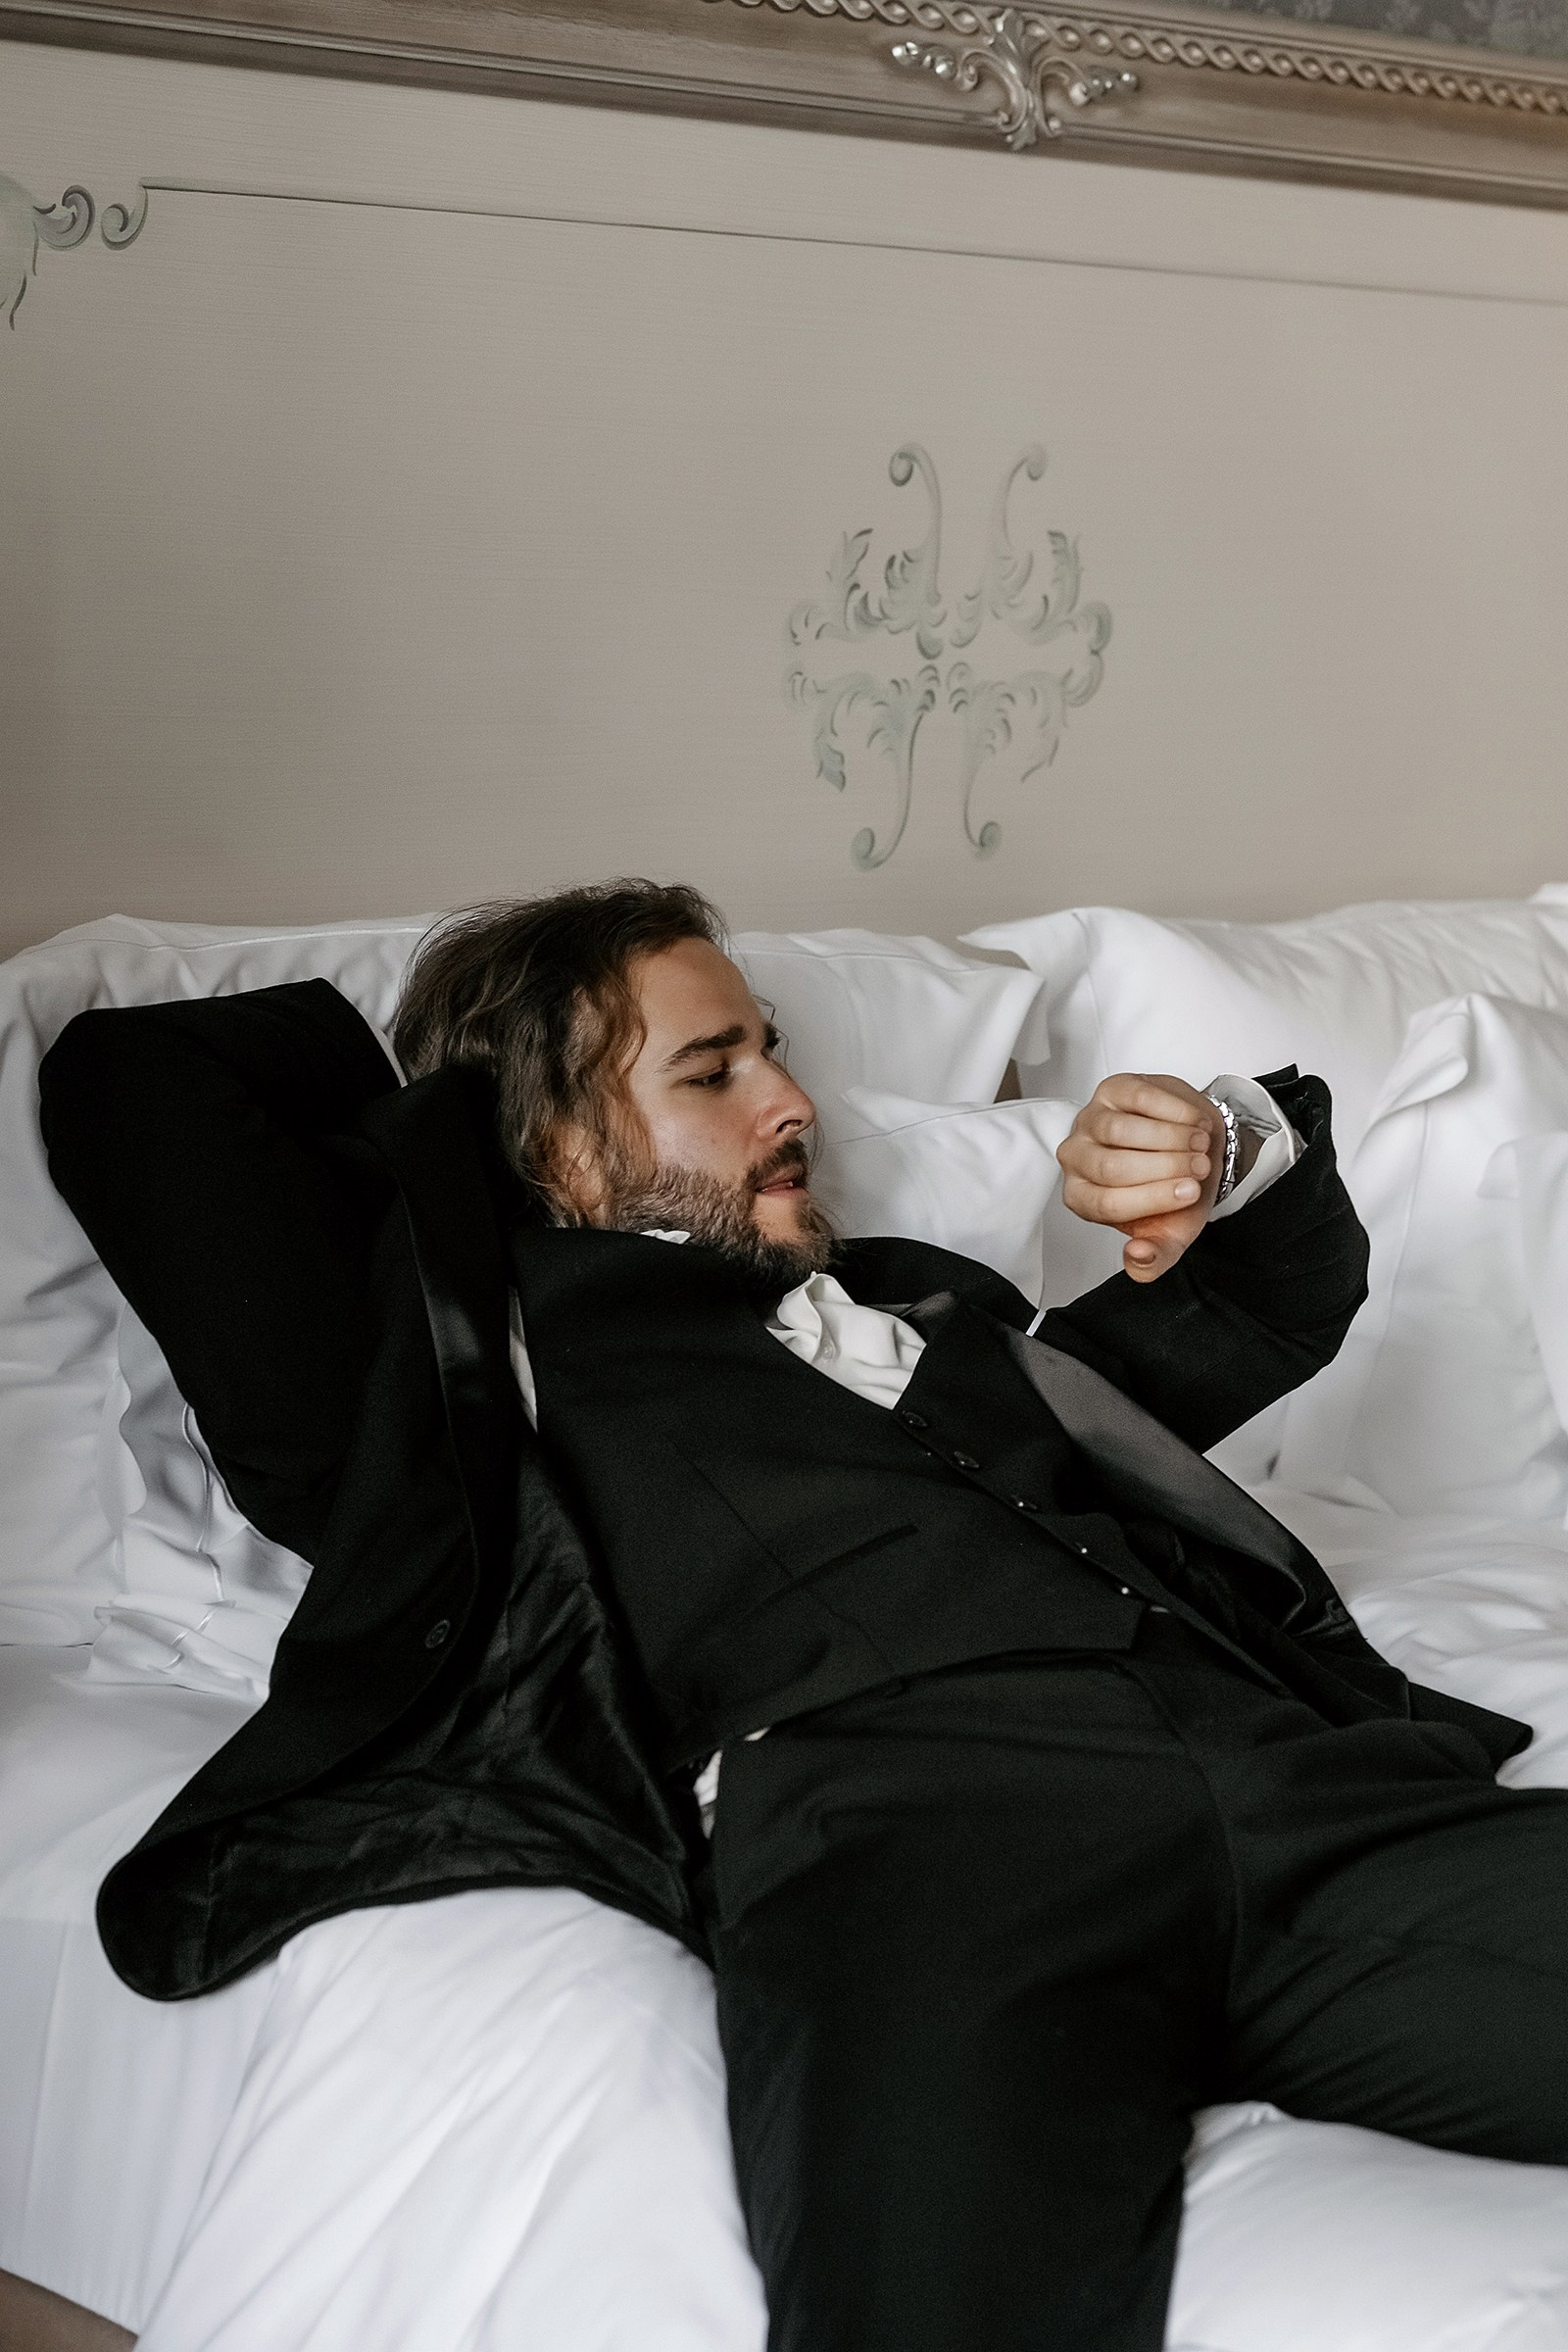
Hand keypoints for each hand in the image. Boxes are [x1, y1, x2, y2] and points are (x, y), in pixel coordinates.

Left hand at [1057, 1074, 1224, 1284]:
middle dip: (1164, 1168)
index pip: (1107, 1203)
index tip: (1191, 1193)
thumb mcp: (1171, 1233)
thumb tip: (1136, 1259)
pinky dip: (1172, 1110)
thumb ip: (1153, 1260)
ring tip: (1200, 1145)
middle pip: (1111, 1167)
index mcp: (1083, 1199)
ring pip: (1119, 1131)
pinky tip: (1194, 1122)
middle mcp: (1075, 1159)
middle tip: (1200, 1169)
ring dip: (1169, 1138)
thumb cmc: (1177, 1188)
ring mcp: (1090, 1120)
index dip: (1153, 1198)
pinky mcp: (1112, 1089)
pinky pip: (1137, 1097)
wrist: (1197, 1147)